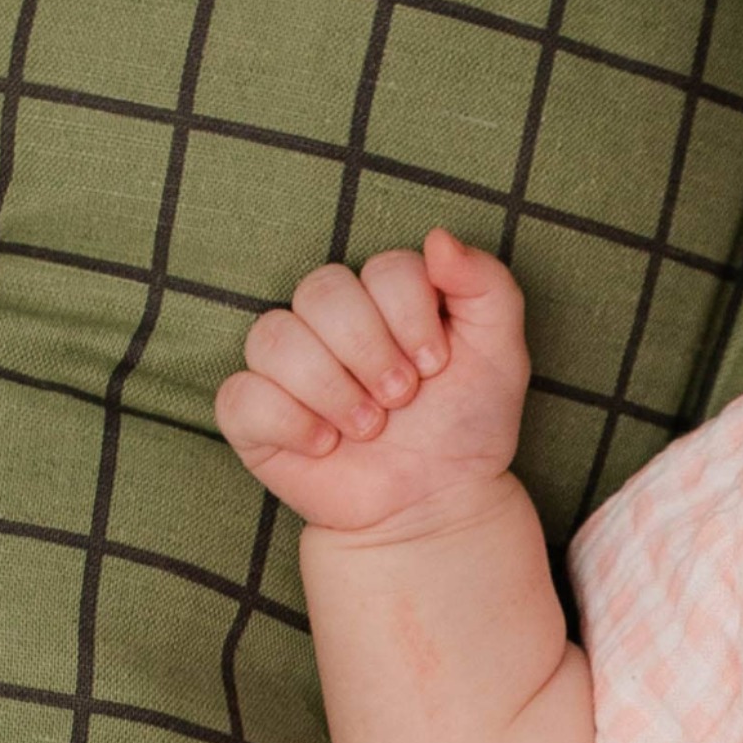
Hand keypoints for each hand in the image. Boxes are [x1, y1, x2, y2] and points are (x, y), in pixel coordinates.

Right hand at [214, 228, 530, 537]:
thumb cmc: (464, 426)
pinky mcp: (252, 413)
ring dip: (334, 391)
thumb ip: (486, 285)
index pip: (383, 269)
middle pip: (323, 292)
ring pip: (275, 337)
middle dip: (372, 353)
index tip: (437, 365)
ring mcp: (285, 364)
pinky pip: (243, 395)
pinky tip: (325, 446)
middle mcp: (327, 319)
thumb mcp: (500, 354)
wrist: (437, 503)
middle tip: (402, 400)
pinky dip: (290, 423)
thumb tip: (438, 239)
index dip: (412, 317)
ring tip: (370, 429)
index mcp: (382, 295)